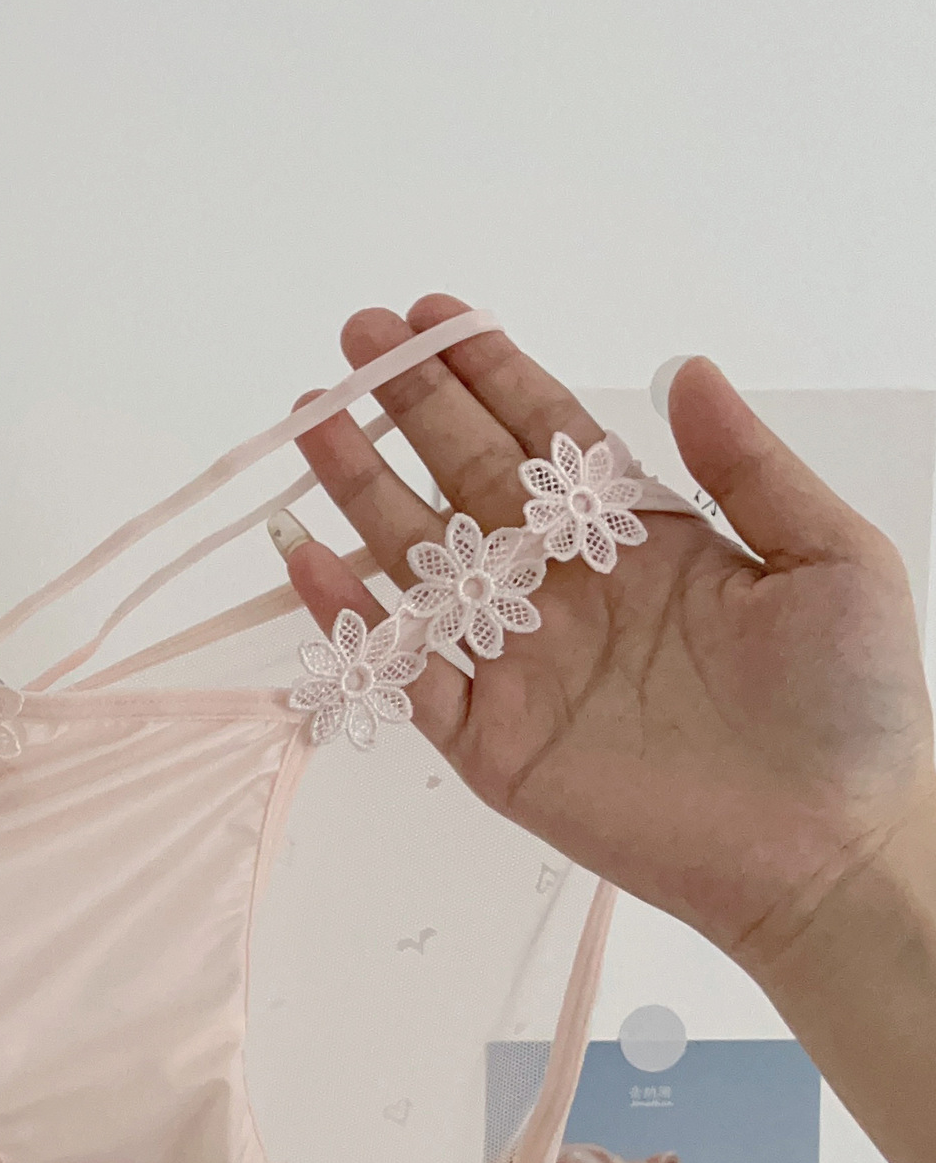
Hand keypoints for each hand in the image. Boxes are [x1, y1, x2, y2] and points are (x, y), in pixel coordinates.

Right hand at [280, 294, 935, 964]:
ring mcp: (518, 666)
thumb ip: (748, 466)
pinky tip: (309, 557)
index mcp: (639, 539)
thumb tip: (684, 368)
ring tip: (309, 423)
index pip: (544, 436)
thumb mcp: (829, 557)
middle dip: (406, 409)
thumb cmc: (852, 706)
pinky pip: (401, 672)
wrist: (829, 846)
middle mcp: (565, 591)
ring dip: (361, 491)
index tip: (432, 316)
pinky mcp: (487, 741)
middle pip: (465, 481)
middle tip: (351, 343)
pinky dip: (351, 618)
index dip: (487, 374)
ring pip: (419, 562)